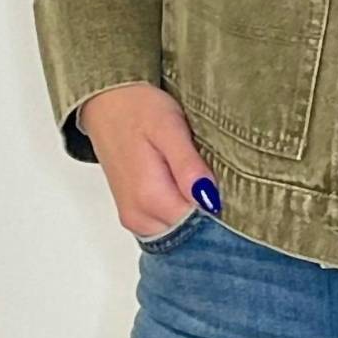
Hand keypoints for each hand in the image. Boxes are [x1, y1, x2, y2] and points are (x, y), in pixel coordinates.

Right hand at [76, 84, 220, 235]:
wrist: (106, 104)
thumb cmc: (137, 110)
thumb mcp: (169, 128)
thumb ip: (188, 167)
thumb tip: (210, 199)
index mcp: (150, 198)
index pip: (201, 225)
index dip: (222, 208)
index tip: (231, 185)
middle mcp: (139, 217)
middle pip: (191, 233)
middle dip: (211, 213)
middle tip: (217, 177)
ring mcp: (135, 219)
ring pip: (181, 232)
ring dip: (197, 213)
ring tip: (201, 179)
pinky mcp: (135, 216)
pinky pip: (168, 227)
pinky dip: (182, 213)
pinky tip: (187, 188)